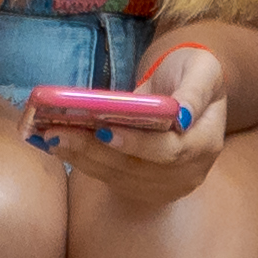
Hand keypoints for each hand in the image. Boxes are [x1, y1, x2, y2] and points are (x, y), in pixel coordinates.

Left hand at [33, 37, 227, 205]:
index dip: (138, 144)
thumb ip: (195, 90)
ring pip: (118, 177)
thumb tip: (181, 116)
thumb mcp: (203, 69)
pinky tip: (58, 146)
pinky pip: (110, 178)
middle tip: (57, 132)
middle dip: (95, 152)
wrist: (188, 91)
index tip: (104, 130)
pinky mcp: (143, 187)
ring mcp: (165, 185)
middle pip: (137, 169)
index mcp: (206, 143)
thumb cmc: (193, 74)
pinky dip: (83, 163)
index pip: (171, 151)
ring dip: (82, 158)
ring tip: (51, 137)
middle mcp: (189, 173)